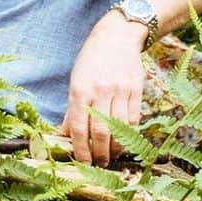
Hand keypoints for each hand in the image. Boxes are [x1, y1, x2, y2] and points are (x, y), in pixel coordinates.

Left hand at [60, 13, 145, 165]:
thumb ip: (73, 109)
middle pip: (100, 132)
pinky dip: (129, 134)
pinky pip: (134, 119)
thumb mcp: (76, 80)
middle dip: (99, 154)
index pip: (79, 128)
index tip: (82, 162)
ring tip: (111, 156)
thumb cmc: (92, 59)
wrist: (117, 36)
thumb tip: (65, 135)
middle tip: (98, 163)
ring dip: (115, 148)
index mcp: (80, 89)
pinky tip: (124, 141)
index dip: (80, 150)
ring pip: (119, 129)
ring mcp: (120, 90)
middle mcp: (100, 91)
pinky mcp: (136, 90)